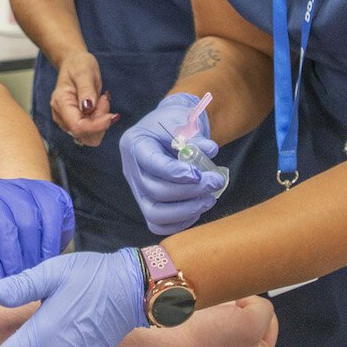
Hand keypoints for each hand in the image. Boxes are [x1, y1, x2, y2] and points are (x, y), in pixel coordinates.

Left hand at [0, 178, 73, 283]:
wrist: (19, 201)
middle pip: (3, 226)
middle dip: (12, 259)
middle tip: (19, 283)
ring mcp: (20, 186)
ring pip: (28, 221)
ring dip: (32, 253)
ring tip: (34, 274)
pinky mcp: (47, 190)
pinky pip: (50, 216)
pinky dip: (50, 242)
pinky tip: (48, 258)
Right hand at [50, 51, 117, 145]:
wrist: (73, 63)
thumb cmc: (78, 65)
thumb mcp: (84, 72)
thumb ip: (86, 89)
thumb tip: (88, 107)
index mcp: (61, 103)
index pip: (78, 126)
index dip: (97, 126)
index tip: (112, 115)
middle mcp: (61, 116)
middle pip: (84, 135)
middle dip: (100, 122)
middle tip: (103, 99)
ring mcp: (67, 121)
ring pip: (89, 136)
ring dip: (101, 121)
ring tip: (101, 99)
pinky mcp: (75, 122)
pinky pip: (91, 131)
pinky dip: (99, 121)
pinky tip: (98, 105)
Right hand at [120, 93, 224, 234]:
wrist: (167, 130)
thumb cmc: (173, 123)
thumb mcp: (182, 121)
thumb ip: (194, 137)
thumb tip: (210, 149)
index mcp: (135, 144)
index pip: (151, 163)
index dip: (175, 172)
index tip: (199, 173)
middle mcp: (131, 170)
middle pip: (154, 190)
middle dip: (189, 191)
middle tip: (215, 182)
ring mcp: (137, 190)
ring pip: (154, 213)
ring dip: (185, 210)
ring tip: (209, 199)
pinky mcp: (146, 204)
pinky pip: (158, 224)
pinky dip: (180, 222)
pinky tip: (198, 209)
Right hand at [175, 297, 278, 346]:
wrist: (169, 343)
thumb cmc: (208, 340)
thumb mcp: (252, 322)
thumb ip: (263, 308)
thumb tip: (242, 299)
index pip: (270, 320)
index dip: (253, 310)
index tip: (233, 317)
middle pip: (251, 314)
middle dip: (236, 307)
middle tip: (219, 315)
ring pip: (232, 310)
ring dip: (221, 305)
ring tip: (209, 312)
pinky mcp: (203, 336)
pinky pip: (214, 312)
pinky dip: (209, 306)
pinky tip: (202, 312)